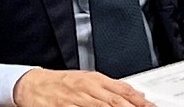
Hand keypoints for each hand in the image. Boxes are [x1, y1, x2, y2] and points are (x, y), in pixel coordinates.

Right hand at [12, 68, 153, 106]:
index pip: (123, 89)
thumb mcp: (87, 80)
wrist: (33, 84)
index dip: (138, 99)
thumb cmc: (61, 82)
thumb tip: (134, 94)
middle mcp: (87, 89)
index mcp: (95, 79)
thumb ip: (110, 87)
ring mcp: (75, 100)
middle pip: (115, 101)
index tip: (149, 105)